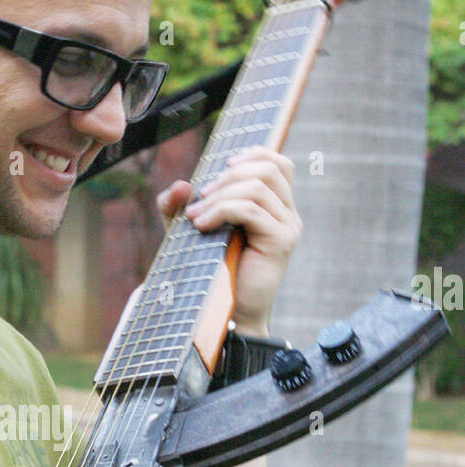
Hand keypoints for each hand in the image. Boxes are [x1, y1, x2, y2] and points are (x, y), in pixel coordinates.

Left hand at [156, 145, 301, 334]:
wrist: (226, 312)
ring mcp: (288, 227)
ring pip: (257, 188)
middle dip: (227, 177)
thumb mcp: (189, 232)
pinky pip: (251, 210)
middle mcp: (288, 213)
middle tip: (198, 198)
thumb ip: (178, 208)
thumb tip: (180, 186)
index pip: (278, 163)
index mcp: (276, 206)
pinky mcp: (281, 242)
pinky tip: (201, 225)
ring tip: (194, 217)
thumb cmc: (212, 270)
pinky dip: (222, 211)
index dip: (253, 154)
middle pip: (268, 169)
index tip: (222, 164)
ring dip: (220, 197)